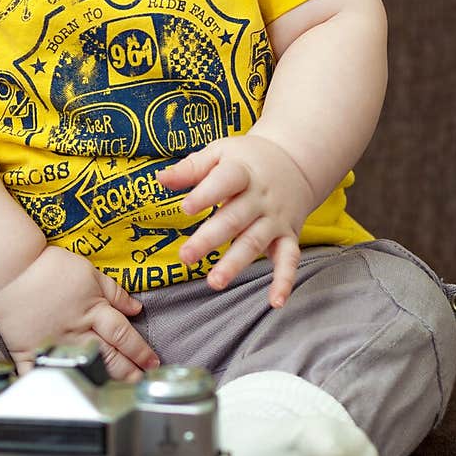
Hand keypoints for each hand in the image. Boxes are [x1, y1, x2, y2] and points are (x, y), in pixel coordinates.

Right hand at [0, 245, 159, 380]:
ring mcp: (55, 345)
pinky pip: (43, 375)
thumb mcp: (89, 272)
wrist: (9, 271)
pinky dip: (52, 387)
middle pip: (110, 357)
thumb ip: (115, 292)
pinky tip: (64, 397)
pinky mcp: (31, 352)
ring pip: (85, 368)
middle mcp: (77, 332)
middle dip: (130, 372)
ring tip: (118, 391)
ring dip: (104, 381)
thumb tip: (136, 309)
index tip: (153, 362)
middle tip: (142, 383)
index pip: (125, 336)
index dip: (141, 351)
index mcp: (93, 311)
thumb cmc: (48, 268)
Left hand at [157, 134, 314, 306]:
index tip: (185, 208)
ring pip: (255, 242)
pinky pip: (289, 259)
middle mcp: (260, 197)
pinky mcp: (288, 236)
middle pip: (234, 218)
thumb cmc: (247, 159)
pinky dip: (285, 281)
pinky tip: (275, 302)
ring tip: (215, 282)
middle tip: (186, 257)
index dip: (206, 194)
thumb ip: (191, 167)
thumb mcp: (220, 152)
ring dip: (236, 264)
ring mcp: (275, 218)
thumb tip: (160, 179)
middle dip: (210, 239)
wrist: (296, 160)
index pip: (225, 181)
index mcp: (242, 172)